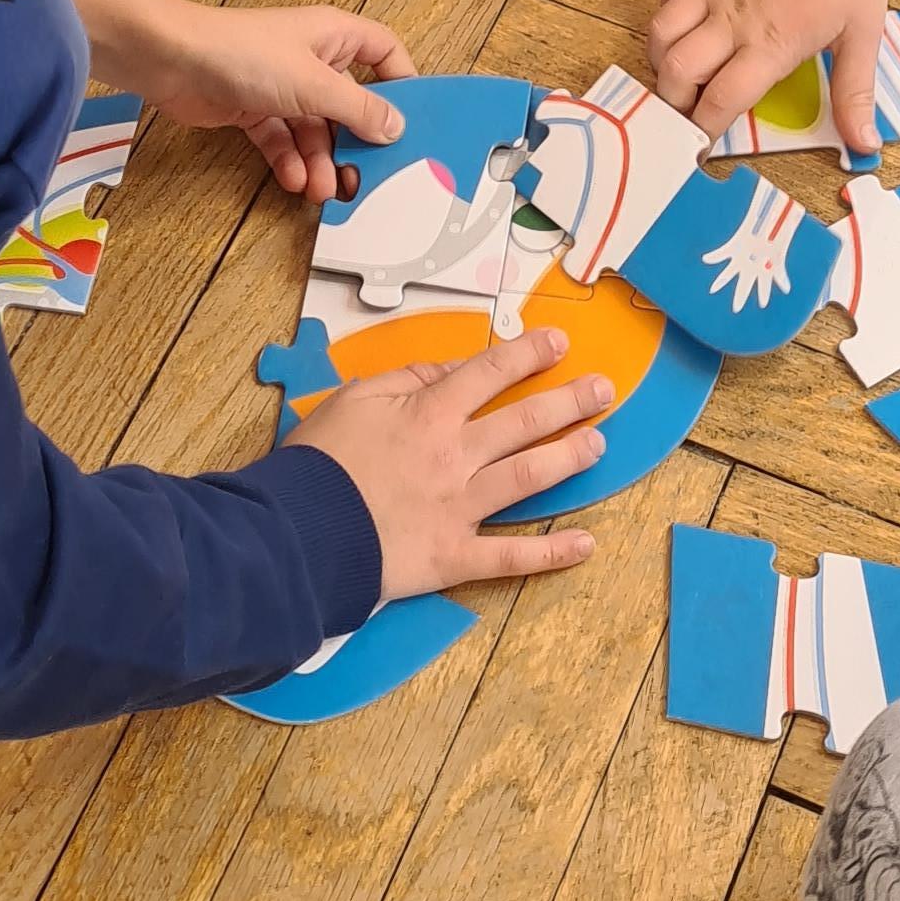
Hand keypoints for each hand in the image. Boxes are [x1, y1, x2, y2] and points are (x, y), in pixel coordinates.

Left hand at [119, 0, 414, 202]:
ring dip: (321, 161)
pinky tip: (294, 180)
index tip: (410, 121)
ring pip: (315, 130)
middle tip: (365, 177)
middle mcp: (312, 58)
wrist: (172, 60)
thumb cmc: (241, 52)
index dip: (401, 84)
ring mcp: (282, 85)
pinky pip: (283, 140)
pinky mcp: (254, 108)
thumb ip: (359, 109)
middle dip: (355, 142)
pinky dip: (290, 161)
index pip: (384, 53)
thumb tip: (395, 127)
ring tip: (322, 190)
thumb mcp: (314, 84)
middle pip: (349, 104)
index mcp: (335, 36)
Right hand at [291, 329, 616, 595]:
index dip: (528, 354)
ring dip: (569, 458)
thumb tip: (450, 370)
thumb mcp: (353, 398)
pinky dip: (550, 552)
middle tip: (603, 390)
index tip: (559, 344)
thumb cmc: (319, 462)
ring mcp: (459, 508)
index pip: (489, 373)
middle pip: (523, 421)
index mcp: (429, 414)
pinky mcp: (453, 556)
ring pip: (527, 477)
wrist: (296, 532)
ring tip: (599, 445)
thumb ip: (406, 379)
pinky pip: (510, 554)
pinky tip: (586, 544)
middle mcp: (455, 456)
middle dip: (568, 402)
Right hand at [650, 0, 891, 153]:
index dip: (705, 129)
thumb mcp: (863, 31)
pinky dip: (666, 20)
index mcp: (770, 45)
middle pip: (677, 74)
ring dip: (662, 62)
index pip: (720, 101)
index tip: (703, 145)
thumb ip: (854, 91)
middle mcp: (731, 21)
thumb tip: (866, 146)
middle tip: (686, 112)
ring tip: (679, 73)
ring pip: (660, 34)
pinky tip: (683, 29)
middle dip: (674, 103)